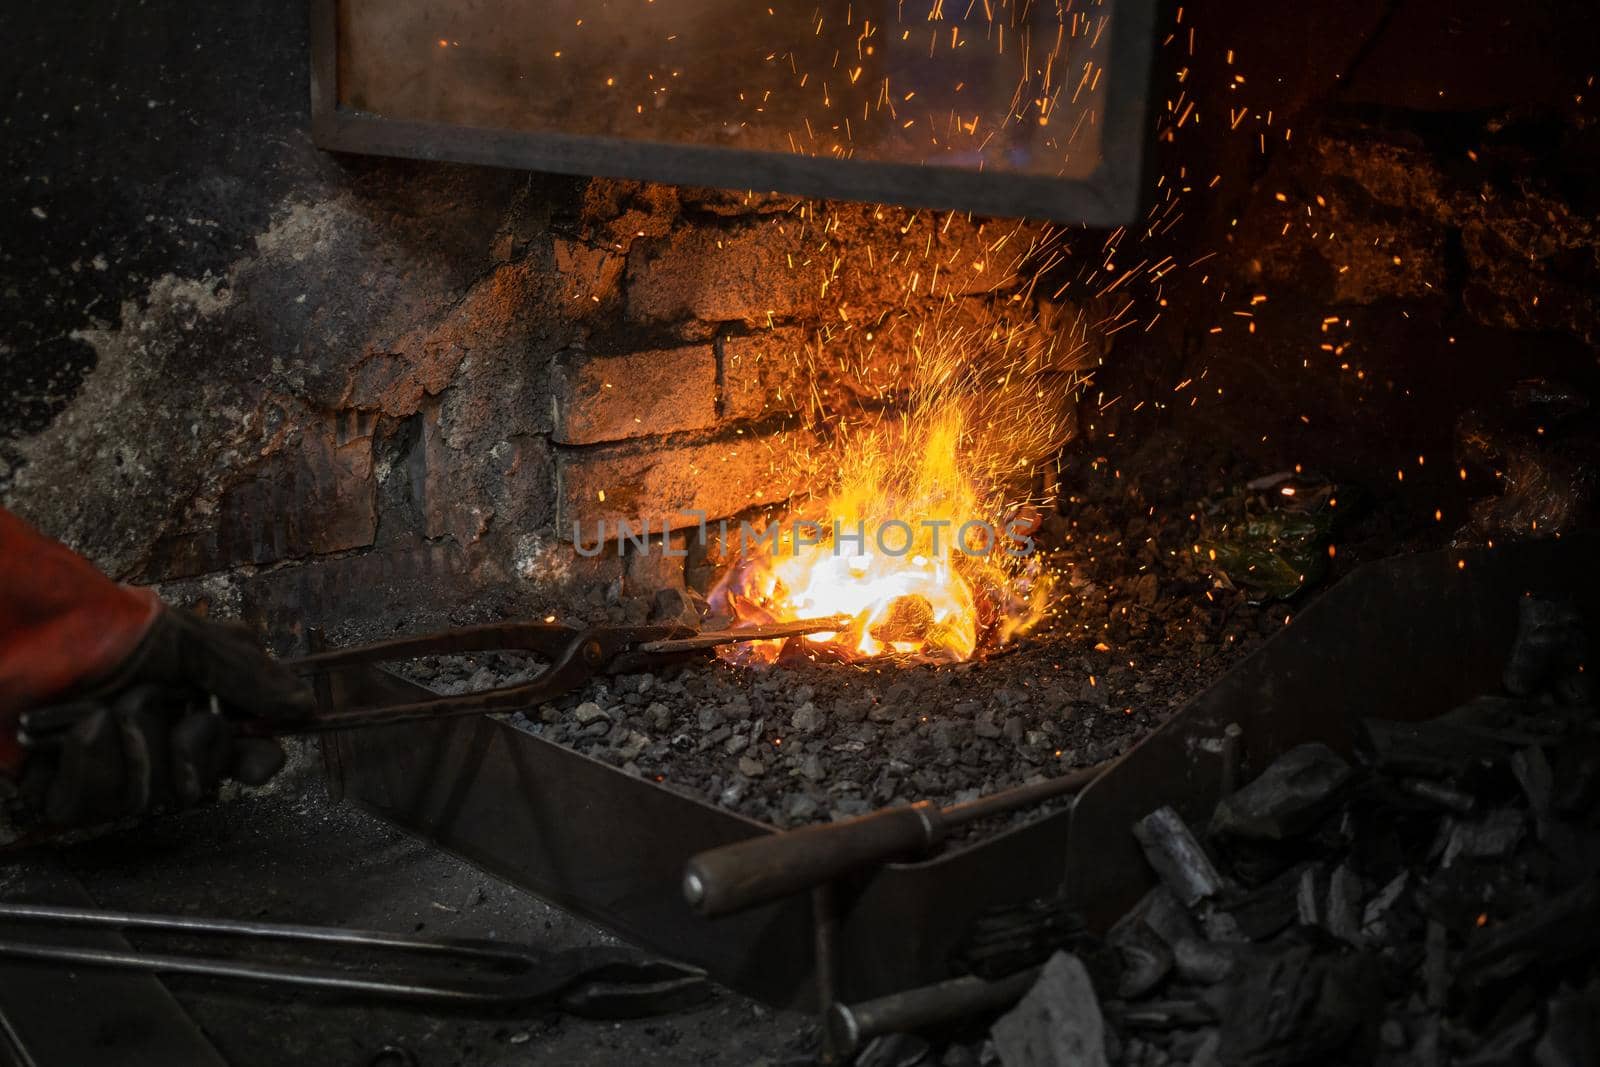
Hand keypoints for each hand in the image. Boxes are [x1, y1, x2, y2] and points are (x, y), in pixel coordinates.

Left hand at [22, 608, 312, 824]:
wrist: (29, 632)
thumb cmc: (106, 630)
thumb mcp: (191, 642)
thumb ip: (250, 677)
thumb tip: (305, 705)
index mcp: (195, 711)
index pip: (245, 757)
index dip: (254, 763)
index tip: (257, 761)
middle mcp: (158, 749)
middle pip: (199, 785)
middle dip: (181, 740)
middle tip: (158, 698)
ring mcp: (112, 775)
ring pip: (146, 797)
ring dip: (128, 741)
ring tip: (104, 704)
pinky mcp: (65, 794)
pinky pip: (94, 801)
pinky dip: (88, 758)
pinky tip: (75, 728)